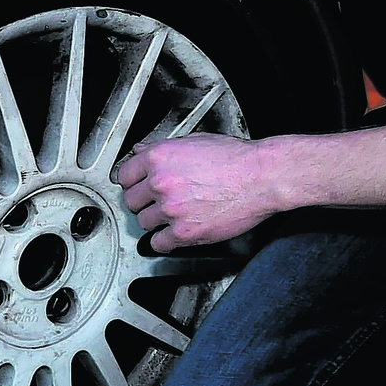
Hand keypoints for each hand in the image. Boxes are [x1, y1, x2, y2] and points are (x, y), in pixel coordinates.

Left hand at [116, 135, 290, 250]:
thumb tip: (142, 152)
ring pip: (144, 223)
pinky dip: (164, 242)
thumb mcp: (195, 141)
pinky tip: (172, 234)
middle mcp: (161, 183)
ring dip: (155, 221)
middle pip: (131, 201)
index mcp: (159, 157)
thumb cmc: (235, 158)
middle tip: (155, 202)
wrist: (261, 177)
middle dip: (142, 202)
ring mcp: (171, 209)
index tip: (137, 187)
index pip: (124, 175)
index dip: (132, 182)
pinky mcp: (185, 232)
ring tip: (171, 216)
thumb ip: (164, 148)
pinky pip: (158, 244)